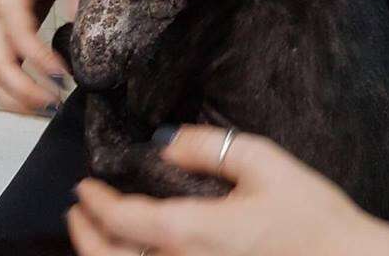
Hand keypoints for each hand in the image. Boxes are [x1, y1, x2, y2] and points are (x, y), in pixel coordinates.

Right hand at [0, 0, 79, 113]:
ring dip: (16, 100)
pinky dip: (9, 97)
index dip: (40, 60)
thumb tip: (85, 25)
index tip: (66, 77)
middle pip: (1, 65)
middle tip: (58, 103)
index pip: (21, 37)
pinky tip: (36, 103)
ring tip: (49, 109)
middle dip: (27, 90)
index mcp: (9, 0)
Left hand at [67, 124, 388, 255]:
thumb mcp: (264, 162)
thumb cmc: (309, 214)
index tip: (84, 185)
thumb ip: (210, 149)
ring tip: (96, 233)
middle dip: (88, 236)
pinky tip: (139, 251)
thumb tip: (165, 144)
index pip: (127, 223)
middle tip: (79, 208)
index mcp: (196, 233)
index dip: (98, 205)